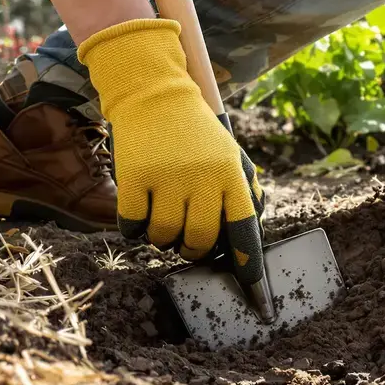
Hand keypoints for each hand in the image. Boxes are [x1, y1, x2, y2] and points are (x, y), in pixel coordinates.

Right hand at [78, 19, 264, 285]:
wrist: (155, 94)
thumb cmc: (197, 134)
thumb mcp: (231, 155)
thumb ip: (245, 192)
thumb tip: (250, 236)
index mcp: (230, 174)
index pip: (244, 228)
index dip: (248, 262)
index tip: (252, 290)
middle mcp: (202, 177)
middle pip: (200, 240)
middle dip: (194, 251)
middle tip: (189, 243)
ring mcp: (166, 177)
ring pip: (165, 237)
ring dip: (163, 240)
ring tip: (164, 222)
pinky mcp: (134, 177)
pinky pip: (133, 225)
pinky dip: (135, 229)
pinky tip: (140, 214)